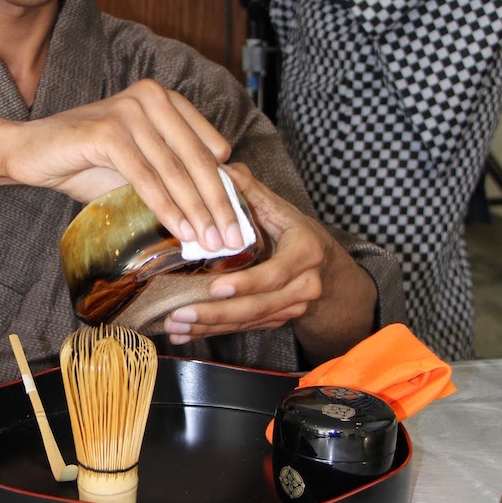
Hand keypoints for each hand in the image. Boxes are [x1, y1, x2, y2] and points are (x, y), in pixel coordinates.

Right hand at [1, 79, 246, 252]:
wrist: (29, 152)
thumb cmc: (85, 161)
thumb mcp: (138, 165)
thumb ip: (173, 175)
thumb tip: (216, 212)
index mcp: (165, 99)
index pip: (208, 147)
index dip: (226, 186)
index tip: (239, 221)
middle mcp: (150, 97)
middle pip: (196, 158)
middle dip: (218, 203)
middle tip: (233, 238)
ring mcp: (128, 110)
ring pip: (173, 170)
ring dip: (196, 211)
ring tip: (209, 242)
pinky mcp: (107, 131)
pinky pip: (145, 176)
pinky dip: (165, 207)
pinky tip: (180, 230)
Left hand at [162, 163, 377, 358]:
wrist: (326, 269)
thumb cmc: (296, 233)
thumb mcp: (281, 209)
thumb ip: (252, 191)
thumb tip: (222, 167)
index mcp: (304, 254)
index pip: (274, 274)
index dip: (246, 283)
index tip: (216, 287)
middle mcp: (302, 287)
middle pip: (257, 307)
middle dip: (216, 313)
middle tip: (180, 314)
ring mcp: (290, 308)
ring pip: (247, 321)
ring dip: (208, 327)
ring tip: (174, 326)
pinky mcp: (276, 321)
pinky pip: (243, 329)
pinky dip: (212, 333)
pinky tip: (185, 335)